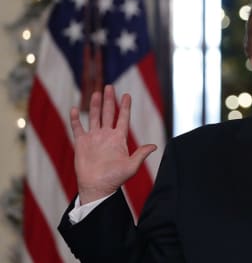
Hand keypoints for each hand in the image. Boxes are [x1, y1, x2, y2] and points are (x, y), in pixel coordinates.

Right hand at [70, 85, 156, 203]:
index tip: (127, 95)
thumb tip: (154, 146)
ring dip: (95, 105)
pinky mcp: (81, 143)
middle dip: (109, 100)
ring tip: (96, 92)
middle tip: (110, 86)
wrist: (97, 187)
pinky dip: (75, 119)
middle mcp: (106, 135)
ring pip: (94, 117)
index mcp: (119, 139)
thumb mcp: (131, 166)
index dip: (125, 106)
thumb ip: (141, 154)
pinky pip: (78, 128)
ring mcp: (93, 138)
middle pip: (108, 113)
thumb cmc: (115, 179)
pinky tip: (74, 109)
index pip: (123, 118)